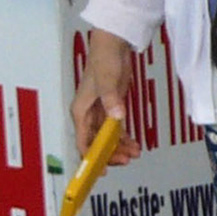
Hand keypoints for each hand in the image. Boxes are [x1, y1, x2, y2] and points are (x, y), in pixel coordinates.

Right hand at [71, 29, 141, 165]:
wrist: (113, 46)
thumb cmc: (104, 60)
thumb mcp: (107, 82)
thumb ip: (112, 101)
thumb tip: (117, 117)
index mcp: (81, 111)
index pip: (83, 141)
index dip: (91, 158)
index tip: (100, 169)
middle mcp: (88, 114)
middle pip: (96, 142)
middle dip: (110, 154)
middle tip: (127, 160)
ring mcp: (100, 111)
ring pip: (107, 137)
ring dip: (120, 147)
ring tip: (135, 153)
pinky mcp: (111, 107)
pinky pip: (115, 128)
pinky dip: (124, 137)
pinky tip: (135, 144)